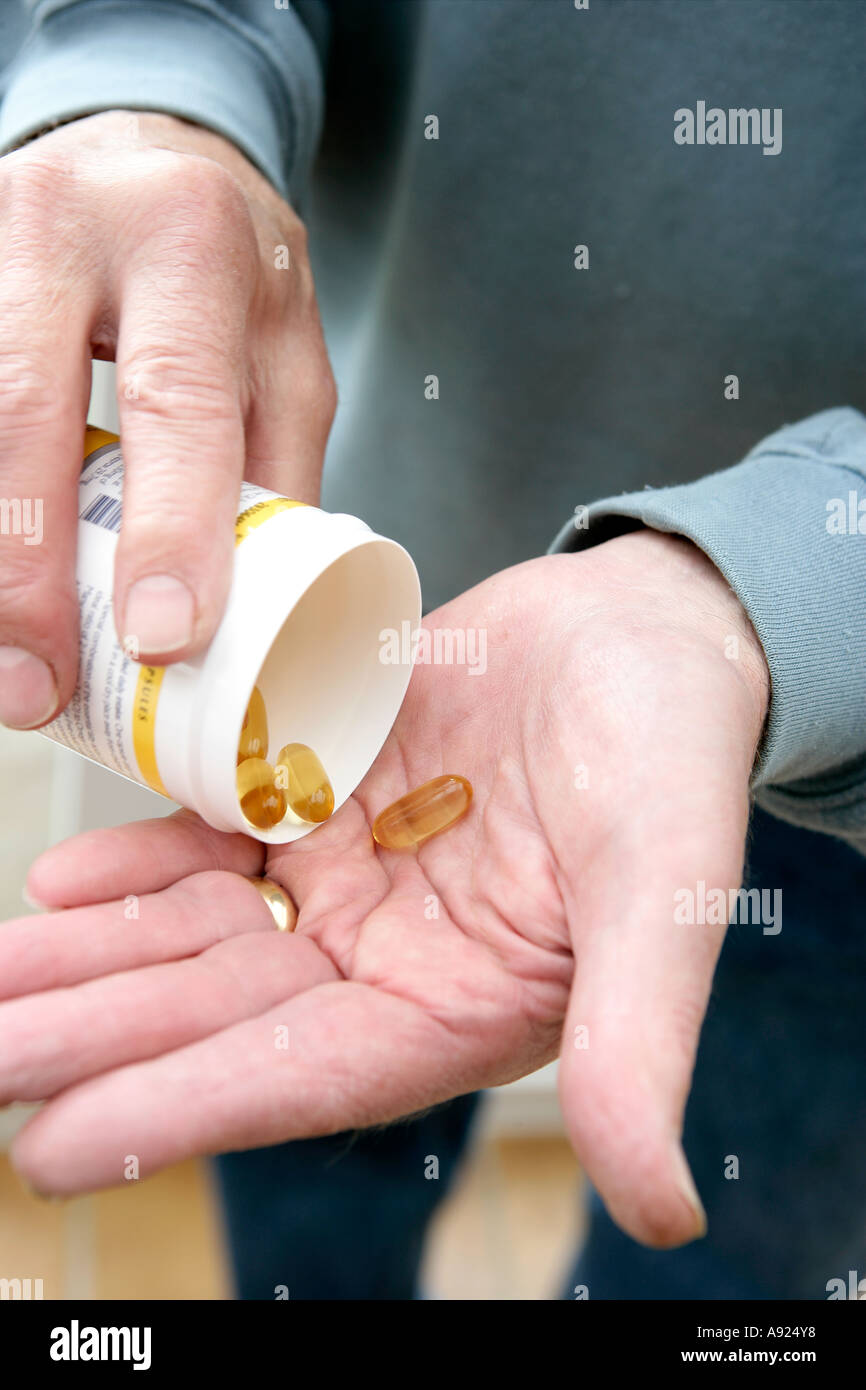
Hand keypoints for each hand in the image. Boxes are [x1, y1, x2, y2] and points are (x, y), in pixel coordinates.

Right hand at [0, 109, 334, 725]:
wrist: (143, 152)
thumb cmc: (226, 270)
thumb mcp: (285, 355)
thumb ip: (277, 471)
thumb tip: (266, 614)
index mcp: (189, 243)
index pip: (177, 399)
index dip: (169, 527)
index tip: (162, 638)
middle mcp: (68, 223)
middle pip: (21, 410)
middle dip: (25, 570)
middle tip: (36, 688)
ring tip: (1, 662)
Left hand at [4, 533, 767, 1246]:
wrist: (646, 630)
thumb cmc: (674, 755)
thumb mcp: (666, 893)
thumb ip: (641, 1042)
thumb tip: (660, 1214)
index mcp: (461, 1004)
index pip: (303, 1077)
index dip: (181, 1111)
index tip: (54, 1144)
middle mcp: (389, 956)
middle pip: (220, 1008)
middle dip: (95, 1034)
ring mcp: (348, 877)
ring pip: (199, 928)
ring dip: (91, 955)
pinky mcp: (323, 795)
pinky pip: (216, 837)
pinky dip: (140, 861)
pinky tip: (64, 878)